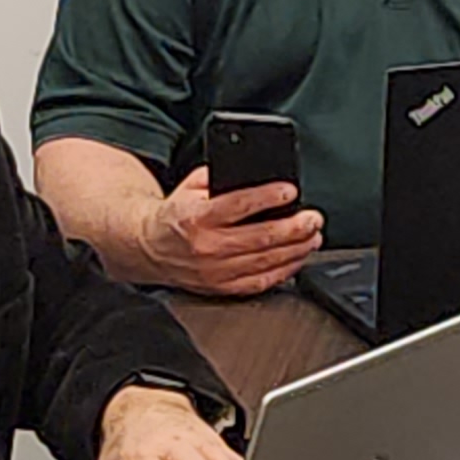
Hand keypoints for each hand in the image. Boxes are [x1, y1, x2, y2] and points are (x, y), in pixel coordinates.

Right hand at [138, 168, 323, 297]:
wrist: (146, 247)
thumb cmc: (174, 214)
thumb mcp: (192, 186)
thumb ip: (220, 177)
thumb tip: (254, 172)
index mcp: (198, 217)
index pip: (239, 205)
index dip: (269, 197)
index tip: (290, 191)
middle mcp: (206, 246)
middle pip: (261, 238)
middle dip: (294, 227)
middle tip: (313, 218)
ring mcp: (214, 271)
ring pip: (264, 262)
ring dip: (296, 250)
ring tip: (313, 237)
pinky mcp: (219, 287)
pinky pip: (258, 283)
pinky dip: (283, 272)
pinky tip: (296, 259)